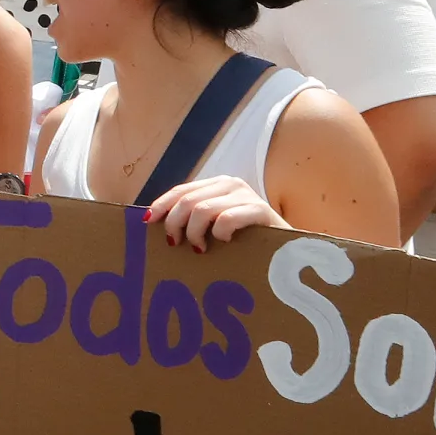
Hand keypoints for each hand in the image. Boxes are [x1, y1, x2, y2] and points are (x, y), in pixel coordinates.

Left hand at [145, 176, 284, 250]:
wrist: (287, 250)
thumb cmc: (245, 241)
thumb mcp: (215, 225)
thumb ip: (193, 219)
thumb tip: (154, 222)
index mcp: (217, 185)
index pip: (181, 190)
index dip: (162, 205)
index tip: (148, 222)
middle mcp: (231, 184)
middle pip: (188, 200)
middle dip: (175, 223)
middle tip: (175, 244)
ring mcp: (247, 196)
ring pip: (202, 210)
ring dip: (194, 232)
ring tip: (199, 248)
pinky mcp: (261, 211)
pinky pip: (227, 219)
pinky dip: (219, 233)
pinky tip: (224, 242)